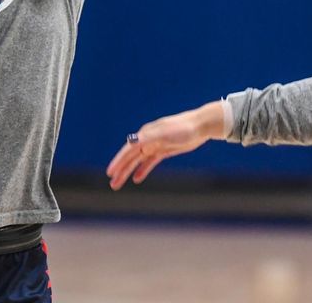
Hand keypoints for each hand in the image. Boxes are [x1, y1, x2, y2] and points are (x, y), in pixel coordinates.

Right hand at [106, 101, 225, 189]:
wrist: (201, 126)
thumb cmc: (183, 128)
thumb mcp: (164, 133)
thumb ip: (148, 138)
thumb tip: (131, 142)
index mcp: (146, 134)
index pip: (128, 149)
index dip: (118, 161)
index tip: (110, 172)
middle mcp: (148, 139)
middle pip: (131, 157)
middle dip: (121, 170)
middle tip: (113, 184)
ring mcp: (156, 145)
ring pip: (138, 161)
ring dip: (128, 172)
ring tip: (119, 184)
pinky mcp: (164, 150)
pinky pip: (149, 162)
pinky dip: (142, 170)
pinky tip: (136, 179)